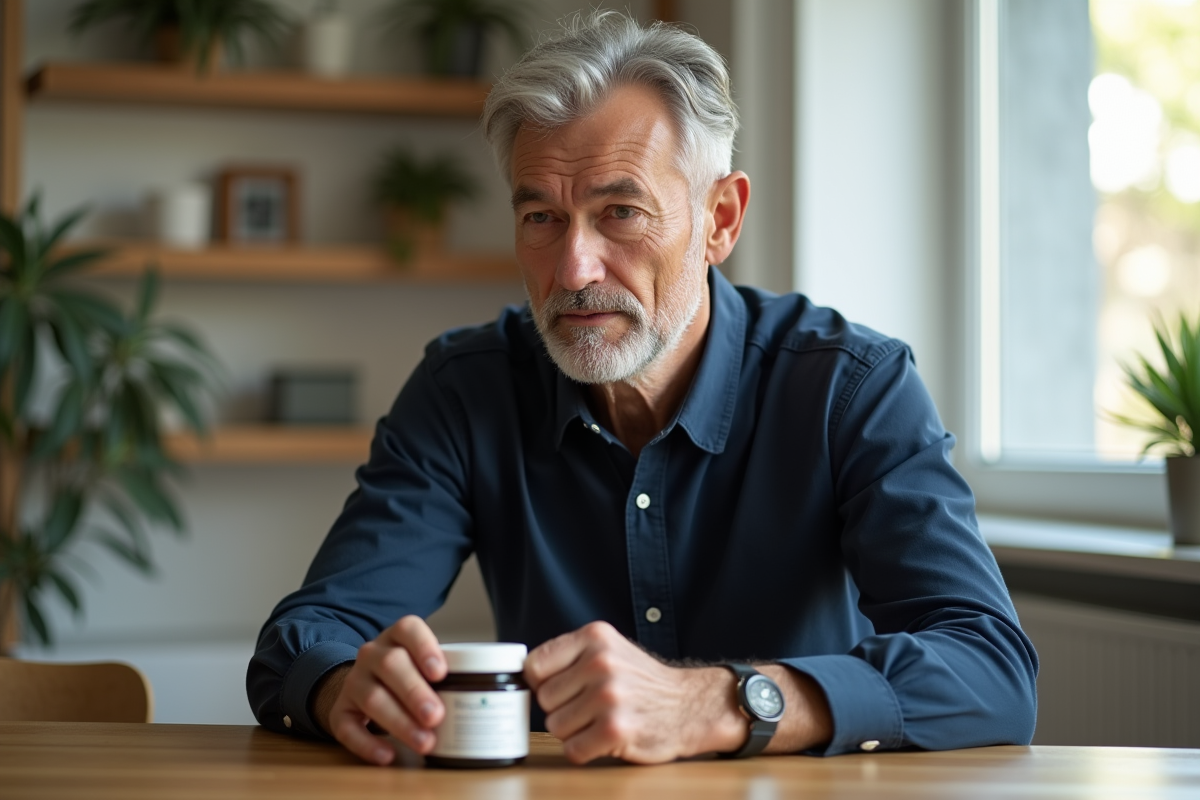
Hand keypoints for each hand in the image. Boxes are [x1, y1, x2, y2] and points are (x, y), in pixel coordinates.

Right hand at [311, 615, 447, 764]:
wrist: (365, 687)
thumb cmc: (408, 676)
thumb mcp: (422, 666)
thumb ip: (443, 676)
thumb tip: (476, 700)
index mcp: (396, 638)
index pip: (408, 629)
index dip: (424, 648)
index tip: (440, 672)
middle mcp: (372, 655)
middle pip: (391, 664)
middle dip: (415, 692)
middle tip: (436, 716)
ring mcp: (353, 682)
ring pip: (372, 697)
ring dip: (400, 722)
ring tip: (424, 742)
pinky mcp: (340, 712)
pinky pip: (347, 728)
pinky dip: (367, 744)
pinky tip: (387, 756)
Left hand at [523, 621, 746, 763]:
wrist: (688, 706)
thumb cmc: (641, 681)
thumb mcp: (608, 650)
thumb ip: (569, 656)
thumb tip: (520, 673)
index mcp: (595, 638)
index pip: (535, 665)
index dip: (543, 683)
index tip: (562, 689)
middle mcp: (601, 663)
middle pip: (544, 699)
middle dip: (562, 709)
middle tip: (590, 707)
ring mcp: (609, 697)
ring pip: (555, 726)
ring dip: (574, 731)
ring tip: (600, 721)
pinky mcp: (616, 730)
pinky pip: (573, 750)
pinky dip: (585, 751)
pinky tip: (606, 738)